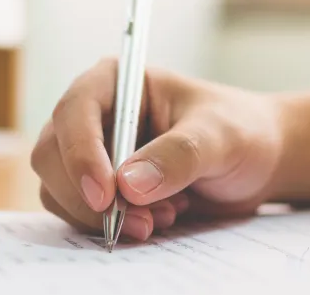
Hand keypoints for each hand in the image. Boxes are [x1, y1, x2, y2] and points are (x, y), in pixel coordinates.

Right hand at [30, 57, 283, 241]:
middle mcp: (97, 116)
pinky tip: (159, 219)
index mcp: (117, 82)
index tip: (106, 195)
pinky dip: (113, 226)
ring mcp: (94, 154)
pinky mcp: (102, 188)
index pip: (75, 112)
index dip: (80, 154)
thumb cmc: (240, 130)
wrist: (256, 161)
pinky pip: (80, 213)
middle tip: (140, 222)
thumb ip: (179, 155)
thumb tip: (128, 185)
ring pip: (60, 190)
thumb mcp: (220, 137)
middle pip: (53, 155)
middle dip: (91, 197)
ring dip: (104, 217)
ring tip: (164, 217)